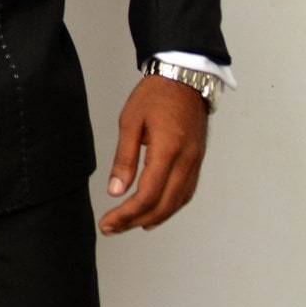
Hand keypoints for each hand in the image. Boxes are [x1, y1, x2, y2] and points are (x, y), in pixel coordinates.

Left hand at [99, 75, 207, 234]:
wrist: (184, 78)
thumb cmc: (155, 95)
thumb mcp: (130, 122)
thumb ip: (124, 159)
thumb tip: (115, 190)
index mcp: (167, 150)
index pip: (146, 196)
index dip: (126, 215)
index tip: (108, 223)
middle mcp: (186, 162)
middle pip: (163, 206)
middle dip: (135, 221)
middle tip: (113, 228)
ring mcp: (195, 163)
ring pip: (176, 203)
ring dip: (153, 218)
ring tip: (130, 224)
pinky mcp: (197, 161)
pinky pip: (185, 193)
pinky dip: (169, 207)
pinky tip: (155, 211)